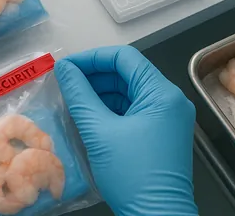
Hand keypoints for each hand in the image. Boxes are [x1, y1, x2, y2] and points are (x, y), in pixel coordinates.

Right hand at [55, 46, 197, 215]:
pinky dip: (111, 110)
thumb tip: (64, 69)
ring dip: (101, 94)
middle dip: (95, 76)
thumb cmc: (133, 177)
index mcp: (162, 94)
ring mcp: (168, 118)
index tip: (67, 67)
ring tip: (73, 101)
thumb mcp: (99, 131)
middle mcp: (170, 101)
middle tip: (66, 84)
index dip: (92, 58)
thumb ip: (79, 94)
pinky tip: (89, 117)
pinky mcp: (161, 134)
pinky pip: (134, 110)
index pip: (124, 58)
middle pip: (128, 73)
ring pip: (130, 92)